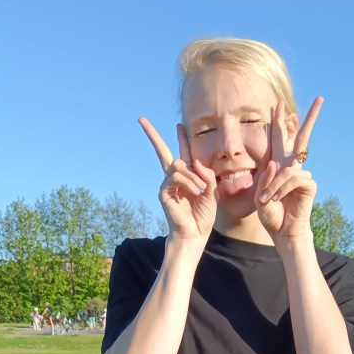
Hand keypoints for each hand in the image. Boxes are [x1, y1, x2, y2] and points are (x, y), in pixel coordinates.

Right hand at [138, 118, 217, 242]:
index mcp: (187, 177)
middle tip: (141, 119)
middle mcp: (174, 178)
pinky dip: (188, 182)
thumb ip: (207, 175)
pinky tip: (195, 192)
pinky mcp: (163, 192)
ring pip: (177, 165)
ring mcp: (167, 184)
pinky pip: (176, 177)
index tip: (179, 125)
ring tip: (199, 190)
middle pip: (162, 152)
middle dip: (152, 135)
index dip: (181, 139)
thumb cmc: (203, 216)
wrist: (194, 234)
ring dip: (192, 176)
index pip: (183, 154)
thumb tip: (196, 161)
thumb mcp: (213, 192)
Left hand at [256, 97, 322, 241]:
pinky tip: (277, 198)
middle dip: (309, 118)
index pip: (279, 140)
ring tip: (267, 199)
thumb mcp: (259, 196)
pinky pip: (292, 178)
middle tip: (320, 99)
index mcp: (279, 166)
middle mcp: (292, 167)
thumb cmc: (271, 215)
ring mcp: (302, 174)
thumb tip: (274, 164)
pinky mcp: (309, 184)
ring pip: (286, 169)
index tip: (278, 105)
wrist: (282, 231)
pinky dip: (281, 187)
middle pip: (301, 138)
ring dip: (274, 184)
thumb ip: (264, 179)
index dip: (278, 123)